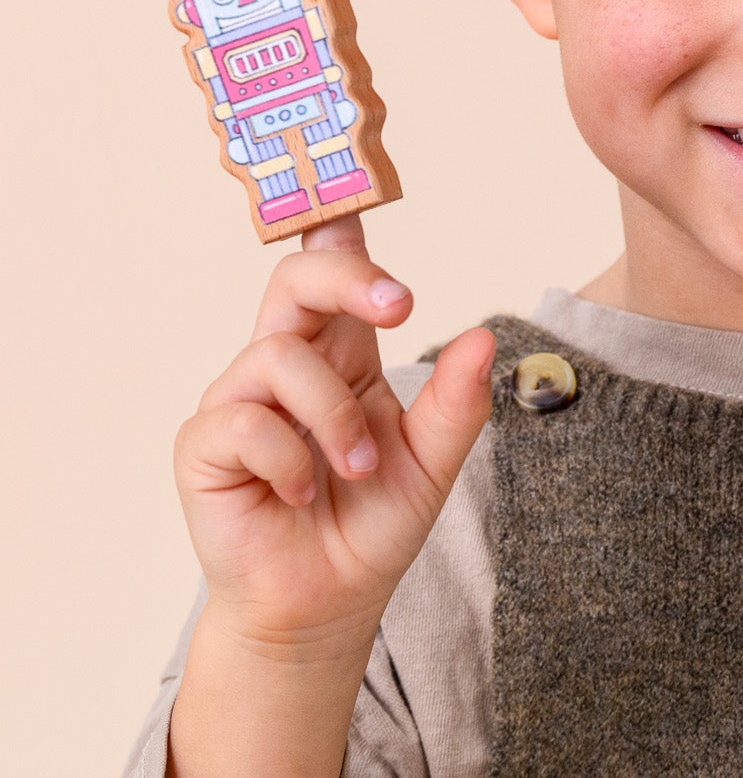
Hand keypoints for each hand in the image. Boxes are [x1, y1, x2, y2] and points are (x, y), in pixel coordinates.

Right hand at [172, 213, 495, 649]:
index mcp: (342, 352)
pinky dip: (291, 463)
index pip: (333, 272)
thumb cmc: (373, 523)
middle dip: (346, 279)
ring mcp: (239, 402)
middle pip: (296, 280)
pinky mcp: (204, 446)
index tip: (357, 191)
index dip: (337, 227)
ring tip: (358, 468)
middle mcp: (286, 363)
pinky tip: (303, 495)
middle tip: (400, 306)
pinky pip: (244, 424)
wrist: (327, 604)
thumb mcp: (432, 461)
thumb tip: (485, 336)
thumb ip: (457, 402)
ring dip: (333, 419)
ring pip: (279, 358)